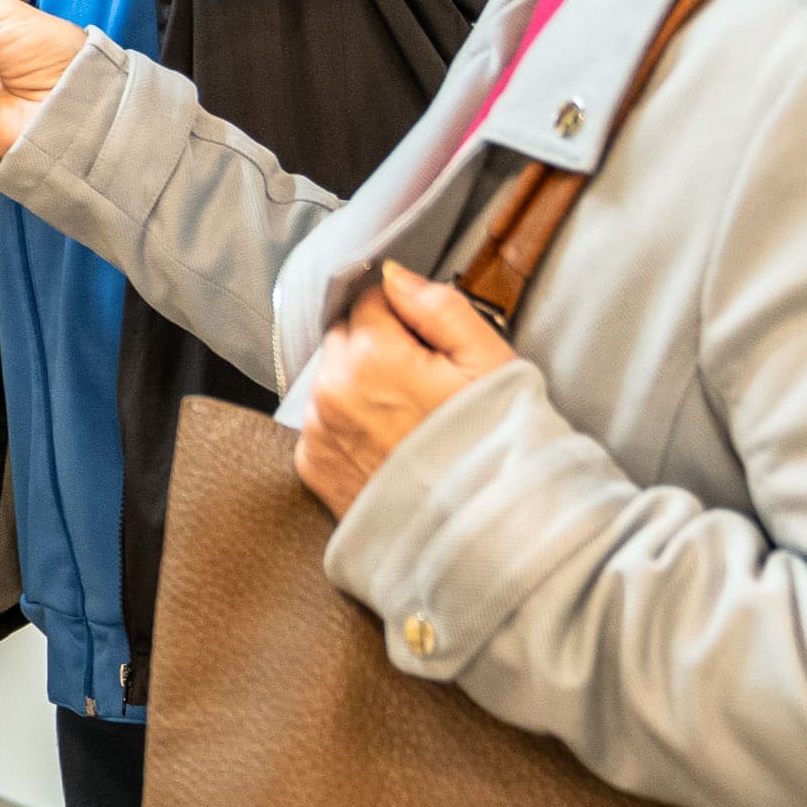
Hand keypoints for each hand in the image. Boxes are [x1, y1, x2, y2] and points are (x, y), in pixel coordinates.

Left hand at [294, 263, 517, 516]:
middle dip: (375, 347)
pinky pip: (321, 422)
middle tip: (420, 385)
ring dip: (357, 385)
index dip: (404, 318)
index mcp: (373, 353)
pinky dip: (345, 424)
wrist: (484, 534)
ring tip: (406, 419)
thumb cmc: (494, 443)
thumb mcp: (487, 361)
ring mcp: (318, 429)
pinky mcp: (313, 466)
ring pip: (330, 378)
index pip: (370, 300)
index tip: (430, 349)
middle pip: (344, 337)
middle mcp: (332, 388)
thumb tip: (392, 272)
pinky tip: (385, 444)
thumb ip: (437, 306)